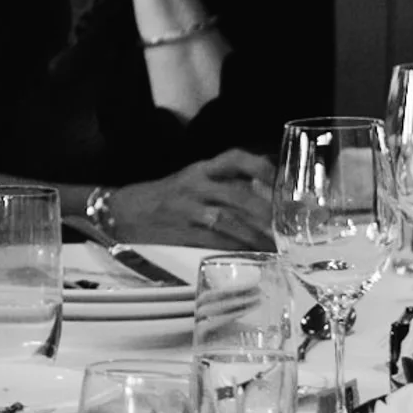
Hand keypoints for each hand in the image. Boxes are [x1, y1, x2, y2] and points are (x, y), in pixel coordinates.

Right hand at [109, 148, 274, 248]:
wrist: (123, 212)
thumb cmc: (167, 197)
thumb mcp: (193, 180)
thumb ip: (225, 183)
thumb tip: (269, 192)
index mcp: (201, 169)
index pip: (235, 159)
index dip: (262, 167)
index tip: (281, 180)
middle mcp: (196, 185)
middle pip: (238, 194)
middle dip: (266, 211)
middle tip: (289, 224)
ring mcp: (188, 209)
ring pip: (229, 219)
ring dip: (256, 233)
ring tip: (277, 244)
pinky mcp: (182, 232)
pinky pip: (215, 240)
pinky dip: (236, 247)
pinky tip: (253, 254)